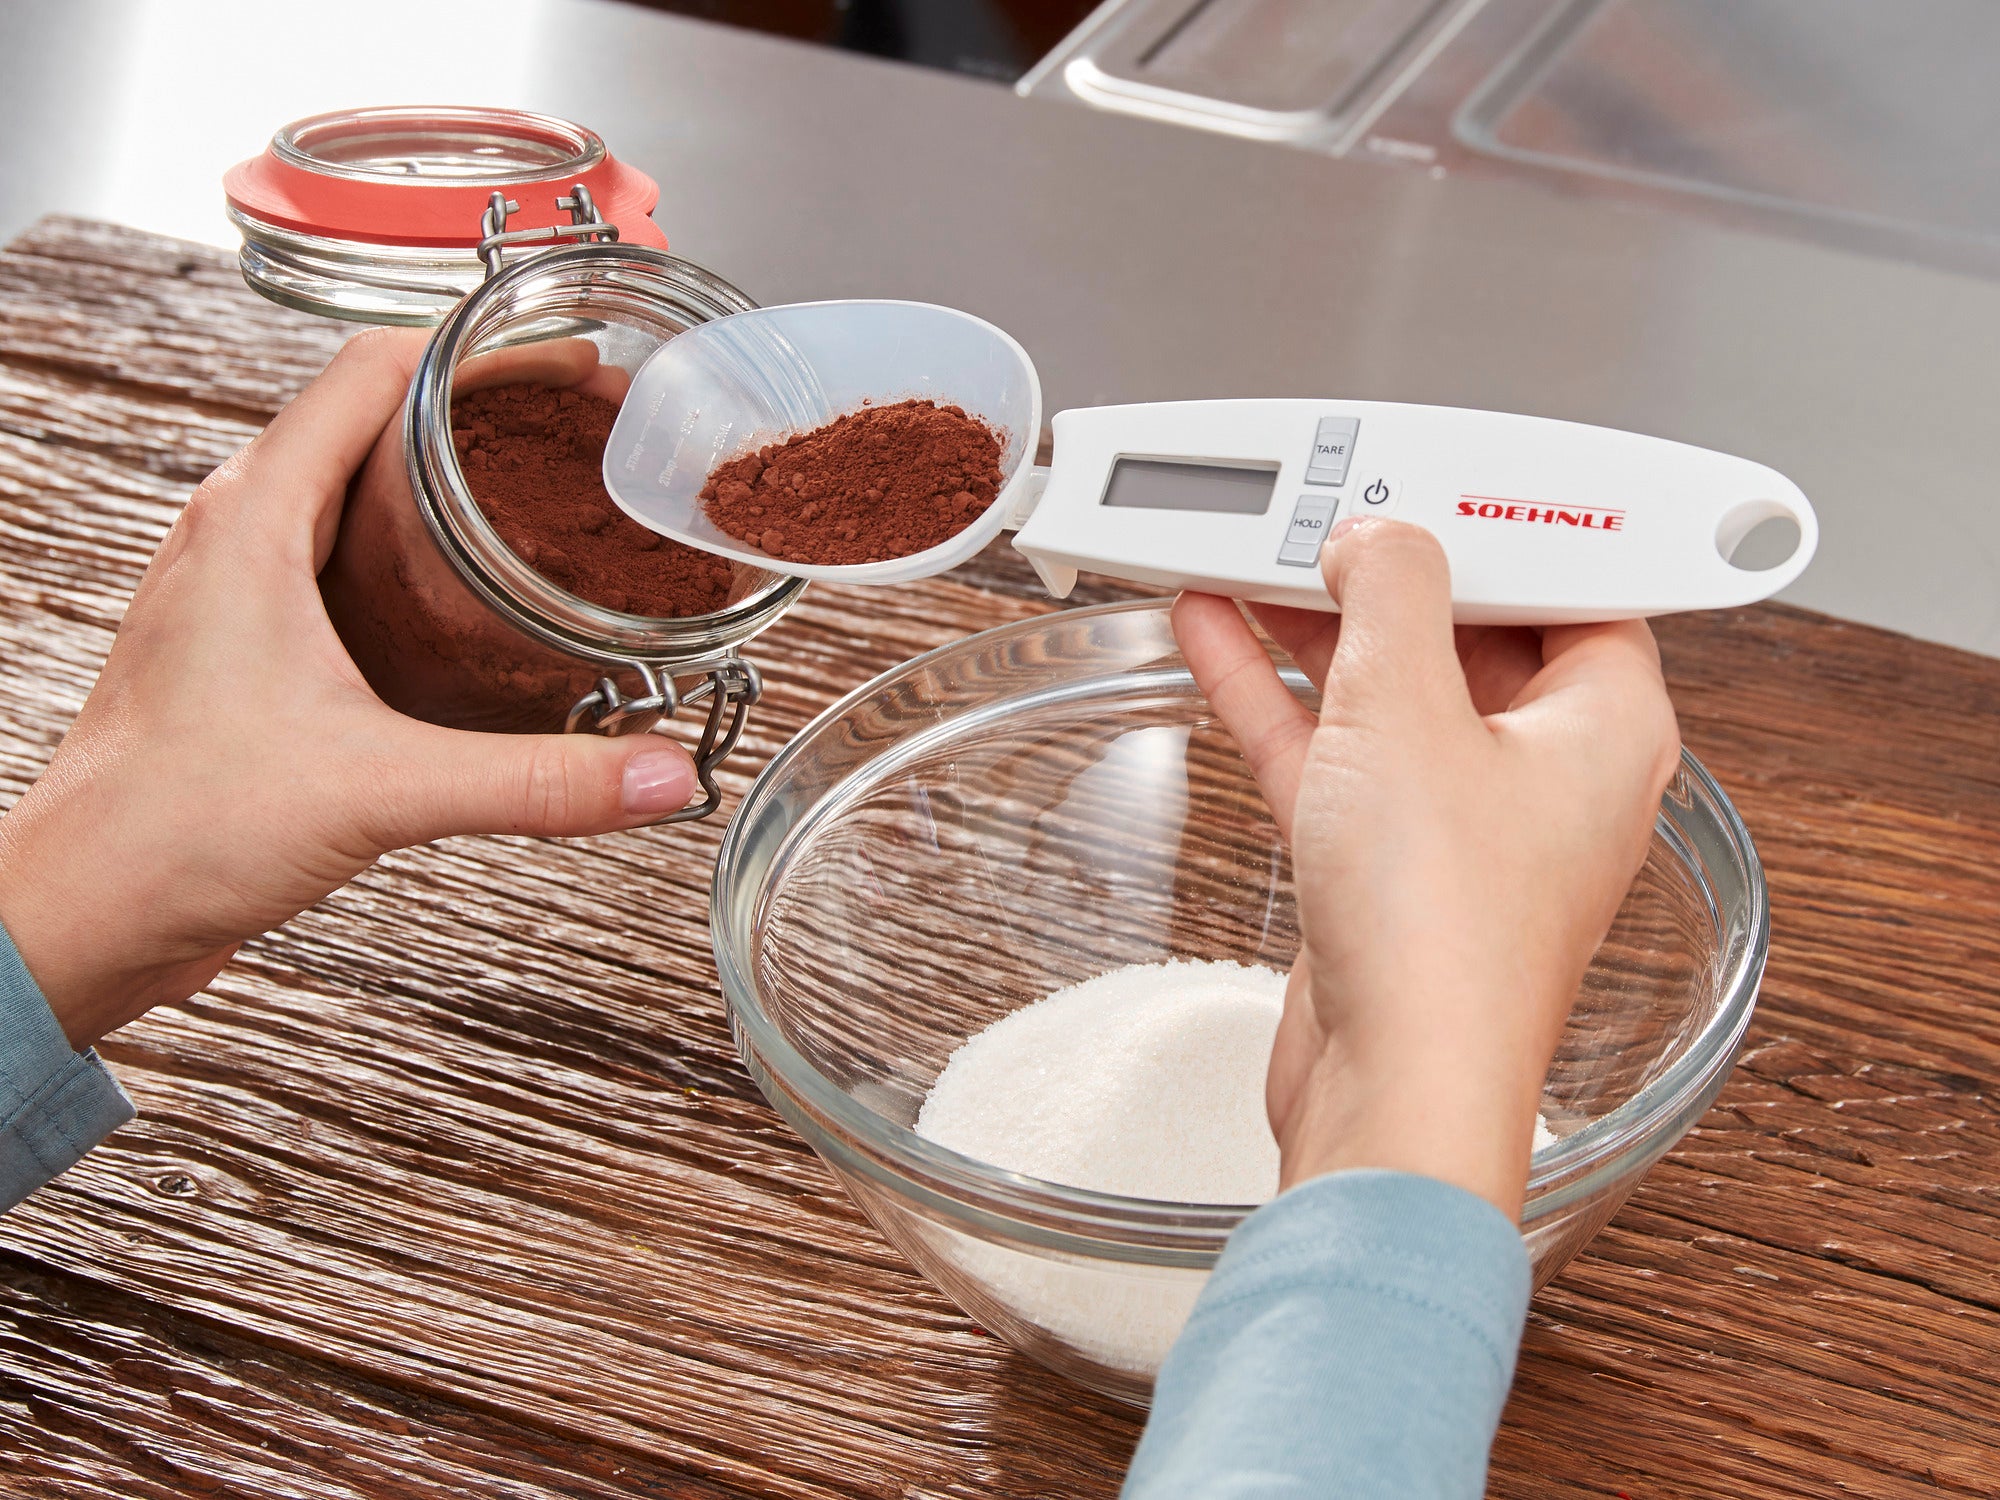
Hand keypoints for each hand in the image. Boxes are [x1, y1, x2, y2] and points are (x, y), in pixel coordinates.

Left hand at [0, 329, 699, 1050]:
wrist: (82, 914)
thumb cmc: (168, 828)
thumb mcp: (383, 789)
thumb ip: (537, 779)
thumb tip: (656, 774)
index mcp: (252, 520)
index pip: (369, 371)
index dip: (475, 351)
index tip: (560, 364)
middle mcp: (234, 536)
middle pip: (366, 421)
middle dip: (475, 416)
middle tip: (569, 439)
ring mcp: (233, 592)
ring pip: (347, 493)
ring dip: (438, 489)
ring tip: (531, 509)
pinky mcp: (242, 650)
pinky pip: (335, 564)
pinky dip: (408, 560)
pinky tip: (462, 612)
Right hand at [1173, 517, 1679, 1219]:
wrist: (1390, 1088)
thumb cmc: (1441, 928)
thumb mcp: (1409, 709)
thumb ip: (1391, 594)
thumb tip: (1378, 536)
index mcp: (1607, 725)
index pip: (1572, 582)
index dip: (1495, 521)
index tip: (1426, 473)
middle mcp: (1546, 773)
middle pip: (1468, 629)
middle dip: (1384, 568)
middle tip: (1317, 507)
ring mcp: (1462, 822)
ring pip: (1386, 690)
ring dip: (1312, 625)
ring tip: (1244, 550)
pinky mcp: (1385, 864)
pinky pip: (1332, 751)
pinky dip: (1275, 693)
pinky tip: (1212, 630)